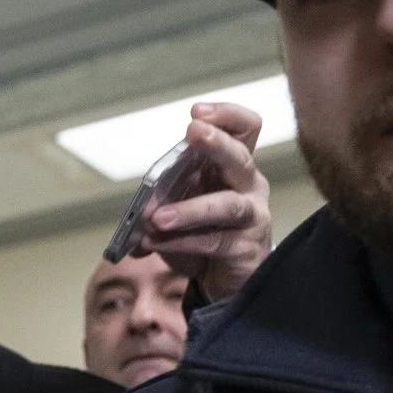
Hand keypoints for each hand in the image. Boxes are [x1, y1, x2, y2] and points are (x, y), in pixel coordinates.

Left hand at [139, 101, 272, 303]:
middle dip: (217, 142)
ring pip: (227, 204)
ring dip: (189, 209)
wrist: (221, 280)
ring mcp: (252, 216)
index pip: (244, 129)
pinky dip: (181, 241)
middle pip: (240, 156)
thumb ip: (162, 200)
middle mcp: (249, 186)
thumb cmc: (203, 235)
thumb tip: (139, 212)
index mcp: (233, 166)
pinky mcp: (247, 248)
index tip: (196, 112)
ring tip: (157, 218)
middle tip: (192, 131)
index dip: (226, 115)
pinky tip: (154, 243)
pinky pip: (214, 241)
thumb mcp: (180, 209)